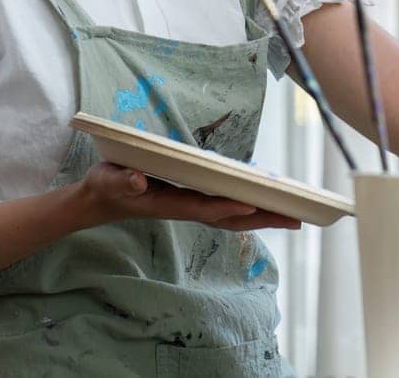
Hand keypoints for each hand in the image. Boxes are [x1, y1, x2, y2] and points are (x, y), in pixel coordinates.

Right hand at [76, 160, 302, 231]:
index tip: (253, 205)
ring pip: (232, 217)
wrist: (101, 199)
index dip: (228, 208)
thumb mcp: (108, 180)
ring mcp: (191, 207)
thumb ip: (122, 181)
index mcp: (169, 204)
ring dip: (262, 217)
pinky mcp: (192, 201)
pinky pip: (227, 208)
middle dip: (261, 219)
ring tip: (294, 216)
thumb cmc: (106, 187)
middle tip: (297, 219)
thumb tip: (138, 181)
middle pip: (229, 219)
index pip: (204, 208)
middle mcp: (186, 209)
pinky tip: (267, 204)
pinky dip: (249, 208)